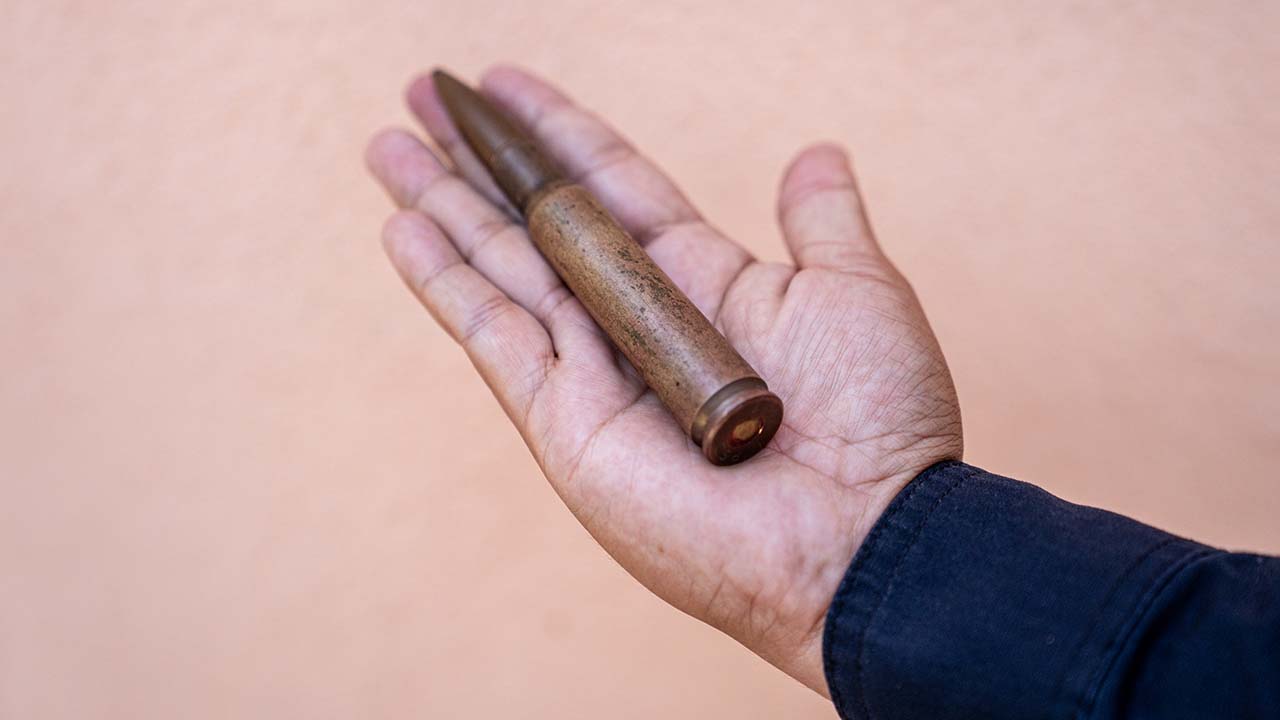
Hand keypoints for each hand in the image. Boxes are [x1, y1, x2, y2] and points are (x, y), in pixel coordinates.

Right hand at [366, 66, 961, 695]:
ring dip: (442, 206)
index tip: (502, 84)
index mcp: (700, 282)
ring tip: (386, 147)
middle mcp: (635, 322)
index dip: (556, 132)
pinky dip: (445, 283)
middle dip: (477, 161)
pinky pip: (494, 338)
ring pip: (501, 269)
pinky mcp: (564, 425)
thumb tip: (815, 153)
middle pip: (537, 221)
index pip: (609, 187)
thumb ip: (821, 221)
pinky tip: (403, 231)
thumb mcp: (854, 290)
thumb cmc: (878, 416)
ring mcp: (593, 374)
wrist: (865, 534)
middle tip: (421, 99)